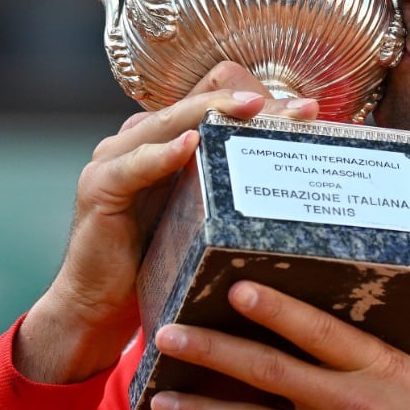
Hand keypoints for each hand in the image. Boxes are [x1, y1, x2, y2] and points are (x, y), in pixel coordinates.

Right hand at [15, 62, 319, 383]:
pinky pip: (134, 165)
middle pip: (199, 107)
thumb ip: (232, 190)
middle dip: (251, 104)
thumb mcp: (205, 218)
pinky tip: (190, 144)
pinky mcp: (100, 187)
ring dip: (213, 113)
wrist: (100, 307)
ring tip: (252, 108)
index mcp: (167, 140)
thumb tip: (299, 183)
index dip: (259, 101)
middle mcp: (140, 139)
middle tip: (300, 108)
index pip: (215, 104)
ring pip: (170, 123)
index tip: (310, 111)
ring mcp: (116, 159)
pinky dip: (162, 153)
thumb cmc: (159, 261)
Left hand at [147, 281, 409, 409]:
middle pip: (270, 374)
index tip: (237, 290)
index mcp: (384, 371)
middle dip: (215, 351)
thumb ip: (393, 350)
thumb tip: (359, 315)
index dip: (275, 310)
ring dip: (203, 407)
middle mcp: (353, 408)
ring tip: (161, 395)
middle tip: (171, 333)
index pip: (319, 333)